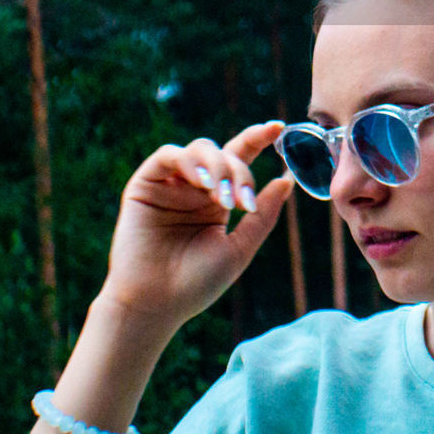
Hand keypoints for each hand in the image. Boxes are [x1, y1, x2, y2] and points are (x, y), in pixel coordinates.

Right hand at [99, 121, 292, 333]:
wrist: (155, 305)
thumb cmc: (196, 284)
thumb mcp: (239, 249)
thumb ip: (263, 214)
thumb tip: (288, 179)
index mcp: (217, 200)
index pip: (239, 159)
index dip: (258, 139)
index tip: (278, 128)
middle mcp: (195, 187)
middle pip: (224, 154)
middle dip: (239, 172)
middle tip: (243, 201)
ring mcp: (170, 184)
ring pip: (199, 149)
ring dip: (217, 166)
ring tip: (223, 196)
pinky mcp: (145, 185)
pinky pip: (168, 157)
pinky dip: (188, 162)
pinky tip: (202, 182)